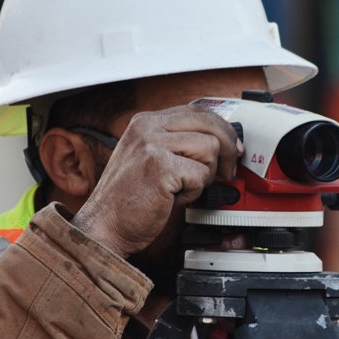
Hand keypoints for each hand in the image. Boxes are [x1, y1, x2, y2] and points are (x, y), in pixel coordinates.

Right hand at [71, 105, 242, 257]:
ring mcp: (152, 145)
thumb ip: (178, 144)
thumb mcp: (150, 159)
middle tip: (228, 171)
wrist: (104, 227)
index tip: (233, 148)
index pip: (198, 111)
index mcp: (145, 121)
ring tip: (183, 188)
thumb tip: (221, 142)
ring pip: (210, 148)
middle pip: (210, 123)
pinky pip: (200, 174)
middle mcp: (147, 127)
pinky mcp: (160, 167)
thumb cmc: (128, 200)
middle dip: (227, 149)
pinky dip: (193, 191)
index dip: (221, 129)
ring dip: (205, 175)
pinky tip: (174, 198)